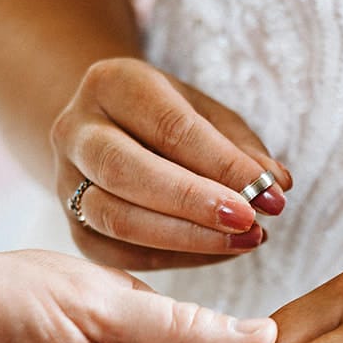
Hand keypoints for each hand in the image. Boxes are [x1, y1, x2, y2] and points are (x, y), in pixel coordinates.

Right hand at [50, 58, 293, 269]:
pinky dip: (176, 258)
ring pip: (117, 218)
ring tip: (245, 241)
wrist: (107, 130)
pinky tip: (218, 252)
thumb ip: (240, 148)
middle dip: (194, 202)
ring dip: (187, 238)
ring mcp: (65, 183)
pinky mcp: (75, 228)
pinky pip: (122, 253)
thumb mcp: (205, 114)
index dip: (222, 163)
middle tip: (250, 221)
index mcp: (111, 84)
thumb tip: (276, 185)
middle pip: (127, 171)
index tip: (270, 191)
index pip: (169, 127)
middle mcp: (76, 131)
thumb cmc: (168, 119)